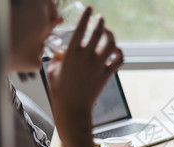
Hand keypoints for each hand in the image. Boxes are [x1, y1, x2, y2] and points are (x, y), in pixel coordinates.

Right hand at [46, 7, 123, 146]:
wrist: (73, 109)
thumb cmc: (59, 91)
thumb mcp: (53, 70)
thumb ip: (57, 58)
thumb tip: (61, 52)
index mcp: (72, 54)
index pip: (82, 29)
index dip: (87, 16)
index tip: (90, 9)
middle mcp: (87, 57)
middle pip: (99, 33)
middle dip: (101, 22)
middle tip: (100, 18)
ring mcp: (98, 66)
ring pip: (111, 44)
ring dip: (110, 36)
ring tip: (108, 33)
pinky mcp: (107, 75)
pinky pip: (119, 60)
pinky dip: (120, 53)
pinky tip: (116, 51)